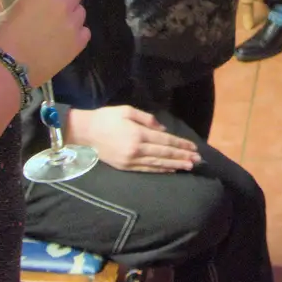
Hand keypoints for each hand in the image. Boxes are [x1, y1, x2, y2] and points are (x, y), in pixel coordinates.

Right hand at [0, 0, 89, 86]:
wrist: (6, 72)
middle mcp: (62, 3)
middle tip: (52, 6)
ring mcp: (72, 24)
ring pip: (81, 11)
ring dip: (71, 14)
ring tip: (56, 26)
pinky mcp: (78, 44)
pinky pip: (85, 31)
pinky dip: (76, 33)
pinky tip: (62, 40)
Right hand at [68, 105, 201, 173]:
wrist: (83, 133)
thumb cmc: (106, 118)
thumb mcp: (127, 110)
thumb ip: (147, 119)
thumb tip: (163, 129)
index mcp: (138, 133)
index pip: (165, 140)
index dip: (180, 144)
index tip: (193, 147)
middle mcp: (136, 149)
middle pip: (164, 153)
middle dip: (182, 156)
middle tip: (197, 160)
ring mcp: (130, 160)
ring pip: (158, 164)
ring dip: (175, 165)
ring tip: (189, 167)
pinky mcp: (125, 167)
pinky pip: (146, 170)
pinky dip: (160, 170)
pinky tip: (170, 170)